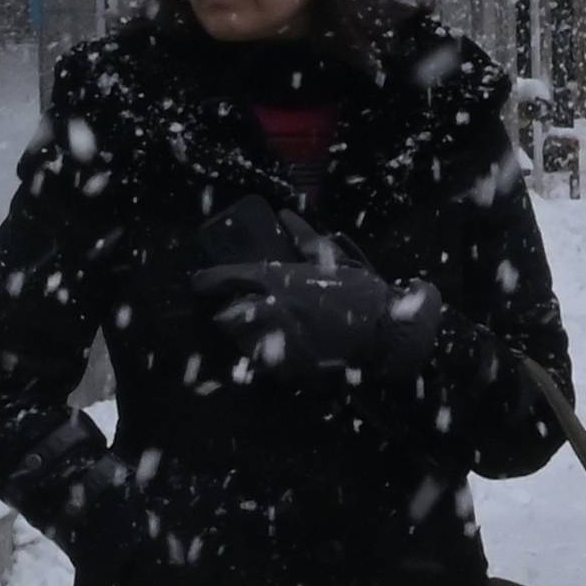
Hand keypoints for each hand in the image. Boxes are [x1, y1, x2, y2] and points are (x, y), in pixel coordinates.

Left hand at [188, 256, 438, 391]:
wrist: (386, 333)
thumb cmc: (362, 292)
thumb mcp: (333, 260)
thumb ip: (305, 240)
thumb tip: (286, 217)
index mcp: (280, 281)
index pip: (227, 279)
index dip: (206, 281)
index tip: (199, 283)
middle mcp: (273, 311)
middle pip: (226, 316)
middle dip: (227, 314)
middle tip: (235, 311)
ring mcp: (278, 343)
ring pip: (240, 341)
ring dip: (243, 336)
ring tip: (258, 332)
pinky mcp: (288, 369)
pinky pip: (262, 364)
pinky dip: (264, 358)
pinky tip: (278, 351)